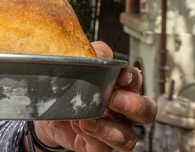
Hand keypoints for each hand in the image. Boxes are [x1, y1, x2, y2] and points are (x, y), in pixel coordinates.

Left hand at [31, 42, 156, 151]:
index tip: (122, 75)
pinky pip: (103, 147)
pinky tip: (79, 125)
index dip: (133, 78)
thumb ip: (93, 55)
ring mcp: (113, 130)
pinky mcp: (99, 146)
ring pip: (130, 138)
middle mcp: (123, 111)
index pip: (136, 81)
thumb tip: (102, 53)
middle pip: (147, 112)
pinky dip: (93, 136)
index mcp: (121, 87)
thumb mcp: (78, 64)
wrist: (48, 110)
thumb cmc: (69, 86)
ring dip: (111, 130)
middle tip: (113, 99)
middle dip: (135, 106)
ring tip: (88, 120)